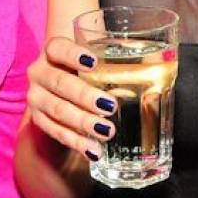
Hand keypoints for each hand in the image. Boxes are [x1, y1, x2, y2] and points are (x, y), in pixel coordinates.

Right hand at [26, 37, 117, 160]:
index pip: (58, 47)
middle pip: (59, 82)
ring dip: (82, 121)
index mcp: (53, 50)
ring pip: (57, 109)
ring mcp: (36, 96)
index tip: (93, 62)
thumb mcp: (98, 56)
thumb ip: (120, 55)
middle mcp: (39, 71)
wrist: (65, 83)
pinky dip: (75, 142)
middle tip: (109, 106)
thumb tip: (161, 63)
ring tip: (107, 131)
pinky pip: (55, 132)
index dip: (73, 54)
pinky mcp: (38, 118)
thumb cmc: (89, 67)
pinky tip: (93, 150)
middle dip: (84, 96)